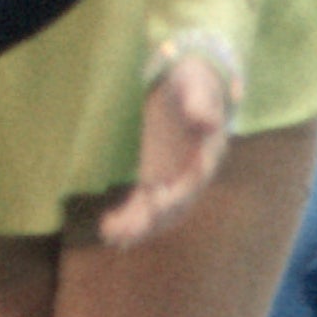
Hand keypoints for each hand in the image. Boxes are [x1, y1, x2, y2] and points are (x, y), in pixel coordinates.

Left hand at [97, 42, 238, 246]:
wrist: (187, 85)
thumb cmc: (192, 81)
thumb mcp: (195, 84)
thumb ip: (200, 102)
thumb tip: (207, 121)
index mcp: (208, 152)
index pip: (196, 178)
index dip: (180, 193)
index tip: (159, 200)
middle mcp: (193, 174)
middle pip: (178, 204)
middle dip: (154, 219)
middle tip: (130, 230)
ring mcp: (174, 180)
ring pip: (160, 212)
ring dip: (138, 227)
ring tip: (113, 235)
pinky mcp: (156, 181)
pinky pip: (143, 206)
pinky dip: (128, 220)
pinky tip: (108, 229)